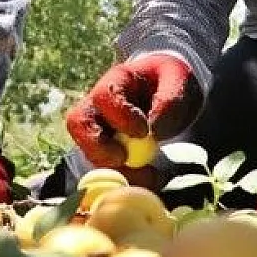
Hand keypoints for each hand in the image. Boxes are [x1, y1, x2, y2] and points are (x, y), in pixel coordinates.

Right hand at [65, 54, 201, 175]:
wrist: (167, 92)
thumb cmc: (169, 82)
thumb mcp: (178, 78)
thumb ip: (169, 99)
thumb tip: (155, 130)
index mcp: (117, 81)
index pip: (105, 96)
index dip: (119, 115)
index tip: (143, 131)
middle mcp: (98, 104)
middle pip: (79, 124)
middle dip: (98, 148)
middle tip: (124, 160)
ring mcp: (97, 128)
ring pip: (88, 152)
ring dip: (116, 170)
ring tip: (150, 177)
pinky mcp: (104, 149)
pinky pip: (104, 168)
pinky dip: (126, 178)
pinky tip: (149, 178)